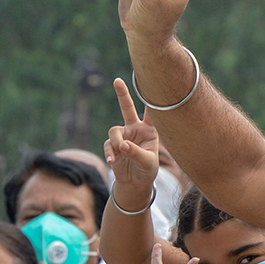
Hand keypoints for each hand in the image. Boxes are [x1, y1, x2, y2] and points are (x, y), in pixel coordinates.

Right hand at [104, 78, 159, 207]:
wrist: (135, 182)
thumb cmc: (147, 170)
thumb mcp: (147, 162)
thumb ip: (136, 153)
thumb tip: (122, 145)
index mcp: (149, 130)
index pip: (152, 113)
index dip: (152, 100)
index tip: (155, 83)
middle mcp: (135, 129)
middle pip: (127, 108)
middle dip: (122, 94)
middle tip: (117, 80)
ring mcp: (123, 136)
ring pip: (114, 131)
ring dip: (116, 142)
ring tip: (120, 153)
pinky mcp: (113, 145)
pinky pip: (109, 145)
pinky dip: (110, 153)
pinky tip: (112, 161)